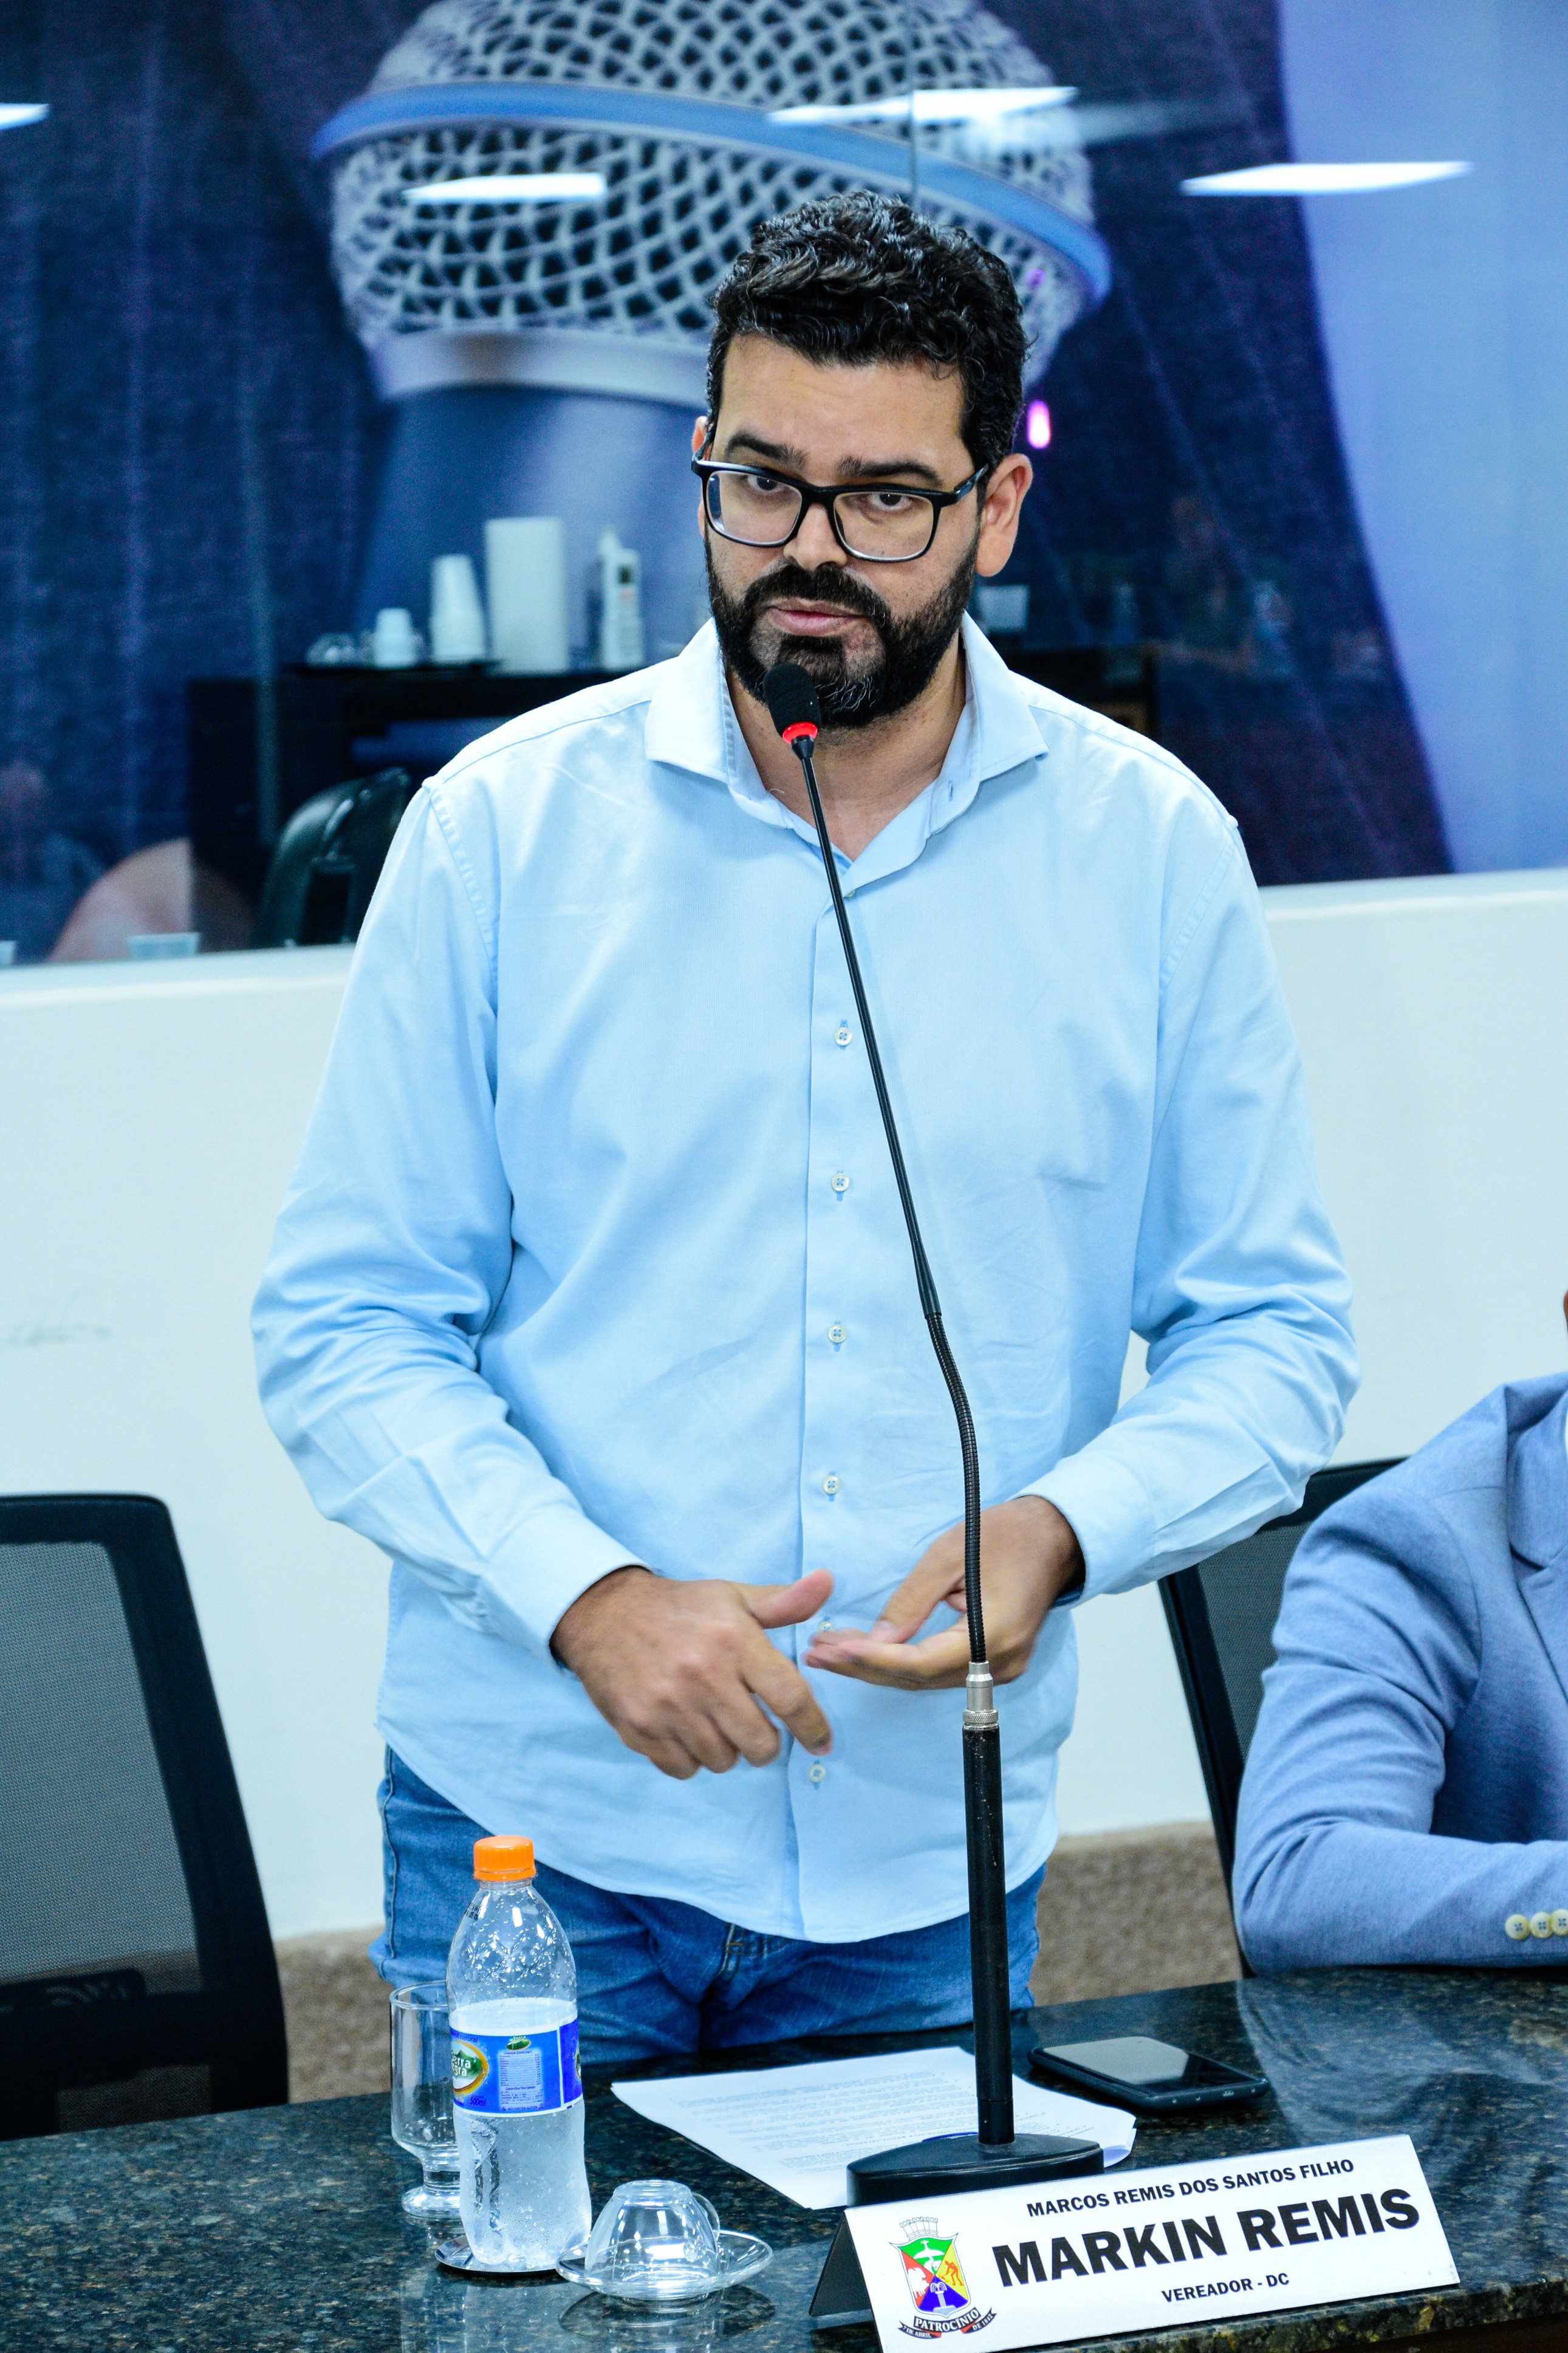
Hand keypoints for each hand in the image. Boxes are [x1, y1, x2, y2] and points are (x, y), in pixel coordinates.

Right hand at [551, 1565, 833, 1778]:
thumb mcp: (732, 1596)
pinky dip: (692, 1759)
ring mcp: (669, 1706)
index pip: (790, 1698)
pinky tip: (687, 1732)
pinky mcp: (640, 1728)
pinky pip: (685, 1769)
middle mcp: (703, 1676)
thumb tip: (829, 1582)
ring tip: (716, 1723)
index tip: (822, 1743)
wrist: (604, 1614)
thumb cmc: (679, 1608)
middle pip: (760, 1743)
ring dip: (727, 1750)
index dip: (814, 1727)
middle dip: (766, 1743)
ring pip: (723, 1760)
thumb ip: (783, 1602)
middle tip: (756, 1729)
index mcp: (734, 1640)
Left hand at [803, 1496, 1082, 1689]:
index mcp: (995, 1635)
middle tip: (815, 1652)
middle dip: (864, 1667)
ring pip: (926, 1679)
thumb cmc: (1006, 1536)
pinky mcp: (992, 1665)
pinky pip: (938, 1672)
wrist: (1054, 1539)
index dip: (875, 1660)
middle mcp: (999, 1664)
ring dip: (876, 1667)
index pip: (923, 1662)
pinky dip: (901, 1664)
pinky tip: (866, 1652)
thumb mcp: (950, 1555)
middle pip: (920, 1678)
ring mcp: (998, 1669)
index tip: (834, 1649)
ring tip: (827, 1651)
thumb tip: (874, 1640)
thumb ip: (912, 1601)